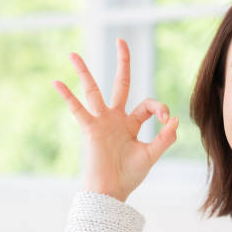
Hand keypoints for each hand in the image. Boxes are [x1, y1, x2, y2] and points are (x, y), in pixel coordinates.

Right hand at [53, 38, 178, 201]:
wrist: (112, 191)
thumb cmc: (130, 175)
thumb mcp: (152, 155)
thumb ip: (165, 138)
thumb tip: (175, 120)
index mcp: (132, 123)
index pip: (148, 105)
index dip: (160, 108)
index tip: (166, 120)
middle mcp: (116, 118)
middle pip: (120, 83)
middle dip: (123, 63)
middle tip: (121, 40)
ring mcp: (102, 121)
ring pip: (93, 90)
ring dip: (84, 72)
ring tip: (73, 54)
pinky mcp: (90, 129)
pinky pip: (77, 109)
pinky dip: (67, 96)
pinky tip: (56, 82)